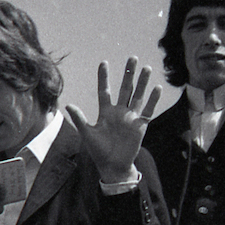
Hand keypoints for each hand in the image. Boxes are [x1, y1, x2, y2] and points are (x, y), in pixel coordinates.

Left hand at [78, 57, 160, 181]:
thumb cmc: (99, 151)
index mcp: (106, 112)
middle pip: (125, 88)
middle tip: (132, 58)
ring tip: (146, 68)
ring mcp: (131, 117)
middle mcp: (119, 112)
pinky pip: (148, 110)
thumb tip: (67, 105)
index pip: (105, 91)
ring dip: (142, 82)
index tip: (104, 63)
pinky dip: (152, 99)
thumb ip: (80, 118)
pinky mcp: (141, 125)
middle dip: (129, 73)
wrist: (113, 166)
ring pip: (138, 96)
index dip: (104, 77)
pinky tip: (156, 87)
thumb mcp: (87, 134)